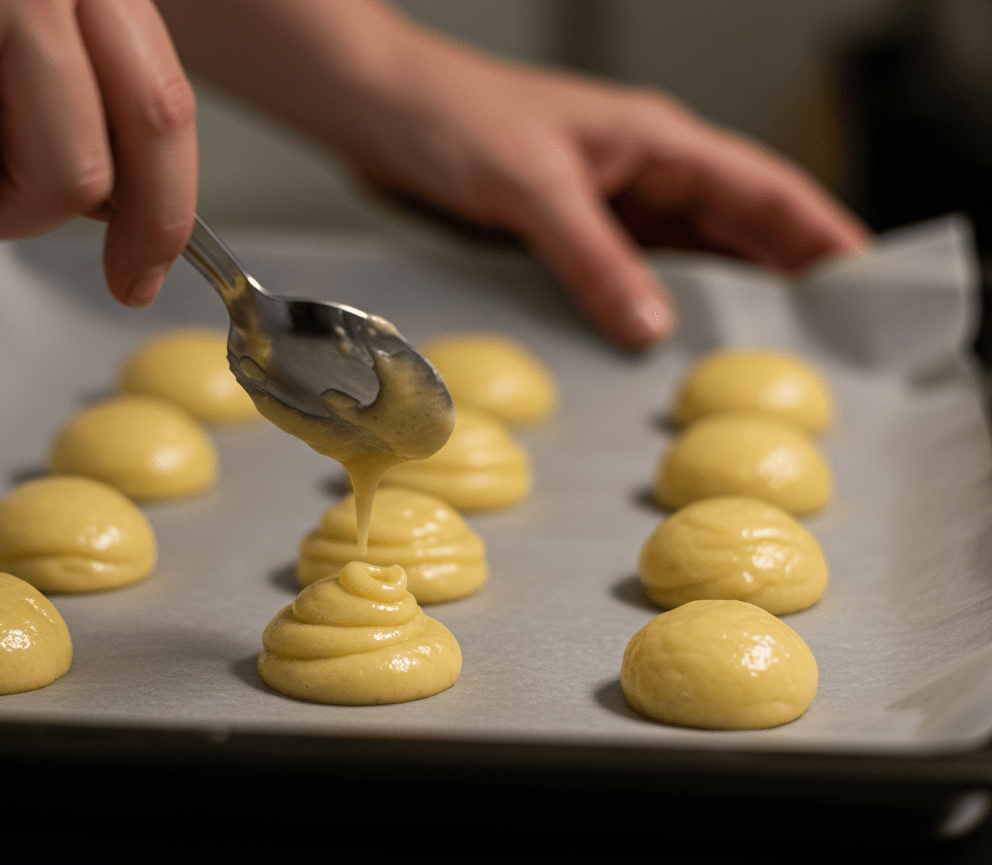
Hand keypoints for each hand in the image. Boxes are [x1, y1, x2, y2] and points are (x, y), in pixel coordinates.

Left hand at [158, 0, 868, 349]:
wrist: (376, 114)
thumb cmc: (452, 118)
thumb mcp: (532, 188)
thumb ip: (595, 258)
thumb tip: (652, 329)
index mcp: (658, 143)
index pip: (766, 190)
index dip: (822, 237)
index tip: (864, 287)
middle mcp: (642, 178)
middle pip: (735, 236)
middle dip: (778, 289)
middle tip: (815, 355)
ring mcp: (605, 211)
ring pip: (680, 266)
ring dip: (708, 313)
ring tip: (743, 373)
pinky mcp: (562, 240)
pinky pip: (622, 283)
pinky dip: (642, 318)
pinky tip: (652, 358)